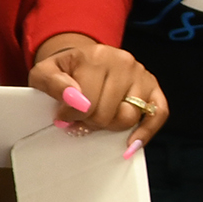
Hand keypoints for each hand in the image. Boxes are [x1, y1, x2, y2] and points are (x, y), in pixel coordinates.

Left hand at [31, 34, 166, 147]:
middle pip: (107, 113)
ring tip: (96, 120)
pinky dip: (145, 133)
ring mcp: (141, 75)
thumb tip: (73, 98)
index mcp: (96, 56)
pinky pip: (158, 114)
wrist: (83, 61)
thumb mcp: (44, 72)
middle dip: (89, 122)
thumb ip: (52, 83)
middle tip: (79, 120)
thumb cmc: (64, 72)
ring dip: (110, 127)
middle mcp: (123, 62)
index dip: (71, 116)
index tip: (62, 117)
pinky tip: (130, 145)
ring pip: (129, 117)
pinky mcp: (154, 88)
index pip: (86, 102)